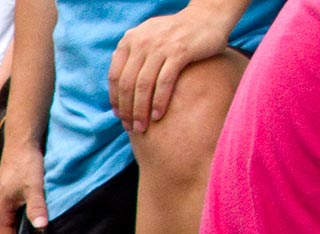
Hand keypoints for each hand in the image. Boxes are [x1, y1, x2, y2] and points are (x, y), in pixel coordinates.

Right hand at [0, 139, 46, 233]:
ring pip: (10, 222)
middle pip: (5, 232)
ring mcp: (4, 199)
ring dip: (19, 230)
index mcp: (1, 209)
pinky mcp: (10, 192)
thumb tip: (41, 228)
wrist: (22, 143)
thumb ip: (37, 208)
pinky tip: (33, 216)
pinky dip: (21, 219)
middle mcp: (0, 206)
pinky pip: (13, 212)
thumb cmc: (25, 164)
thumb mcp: (34, 188)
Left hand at [109, 7, 234, 130]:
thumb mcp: (148, 38)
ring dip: (140, 111)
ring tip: (142, 127)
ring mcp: (160, 46)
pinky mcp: (180, 51)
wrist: (208, 16)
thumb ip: (132, 57)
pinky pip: (164, 83)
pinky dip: (159, 102)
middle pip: (127, 84)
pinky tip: (158, 115)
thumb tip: (116, 85)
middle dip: (127, 110)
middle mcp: (142, 42)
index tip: (119, 116)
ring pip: (143, 86)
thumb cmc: (176, 34)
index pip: (115, 76)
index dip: (116, 99)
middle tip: (131, 127)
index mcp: (129, 40)